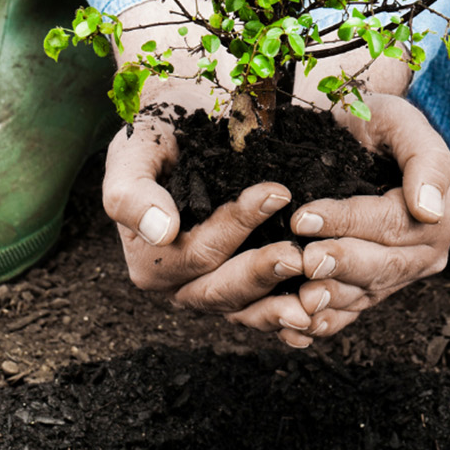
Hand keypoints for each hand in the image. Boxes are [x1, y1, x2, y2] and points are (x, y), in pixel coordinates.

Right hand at [102, 79, 317, 347]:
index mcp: (149, 260)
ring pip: (245, 310)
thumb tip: (160, 230)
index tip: (276, 193)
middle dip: (260, 274)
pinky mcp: (243, 289)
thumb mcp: (133, 152)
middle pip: (220, 290)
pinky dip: (287, 320)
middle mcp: (180, 284)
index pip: (195, 252)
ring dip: (280, 308)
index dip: (234, 227)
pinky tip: (317, 320)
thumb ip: (132, 191)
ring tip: (316, 298)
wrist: (186, 129)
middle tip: (298, 255)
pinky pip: (263, 313)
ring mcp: (213, 290)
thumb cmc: (157, 137)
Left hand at [290, 91, 449, 339]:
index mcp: (445, 212)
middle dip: (341, 264)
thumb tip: (430, 209)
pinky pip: (352, 312)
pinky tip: (299, 326)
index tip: (305, 216)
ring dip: (333, 299)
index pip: (394, 223)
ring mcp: (401, 274)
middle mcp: (428, 250)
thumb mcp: (400, 120)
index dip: (349, 221)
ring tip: (300, 297)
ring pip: (367, 294)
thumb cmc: (374, 120)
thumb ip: (426, 158)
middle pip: (384, 265)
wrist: (352, 137)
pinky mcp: (374, 289)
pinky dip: (327, 321)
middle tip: (303, 260)